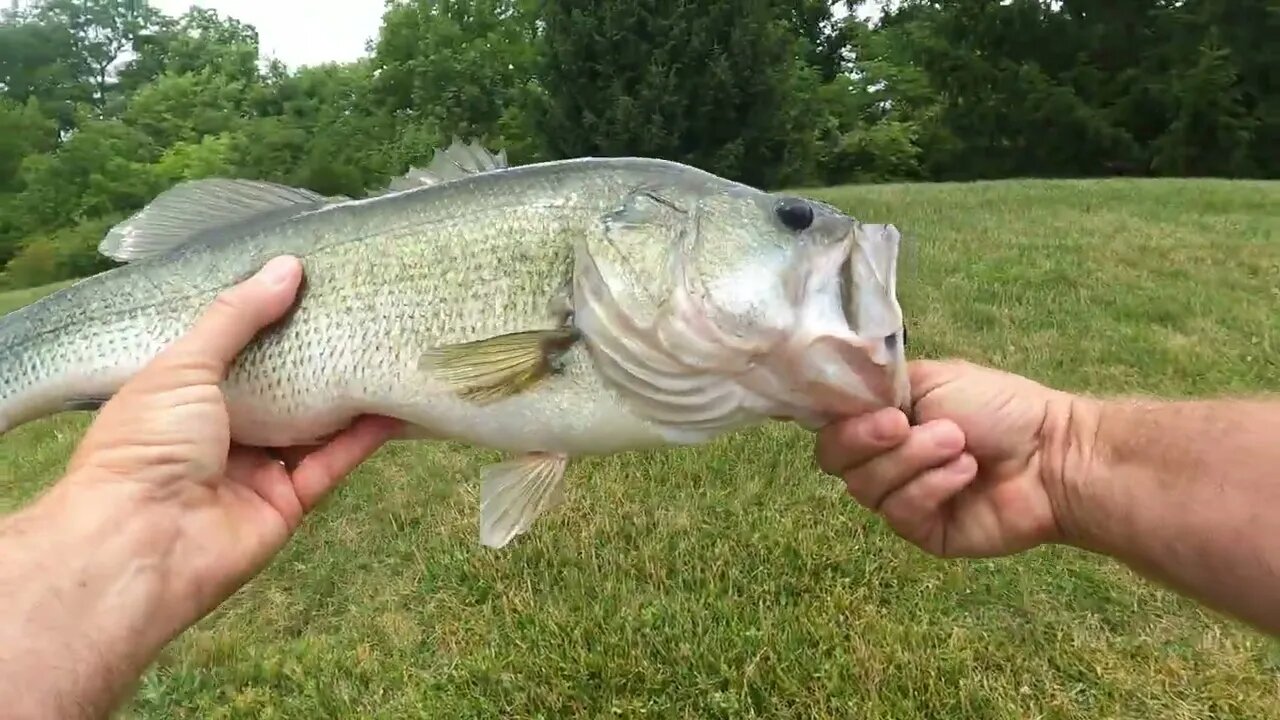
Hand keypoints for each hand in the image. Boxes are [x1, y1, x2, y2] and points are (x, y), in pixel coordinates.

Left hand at [61, 255, 401, 618]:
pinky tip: (393, 406)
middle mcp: (219, 431)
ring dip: (346, 395)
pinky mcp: (287, 503)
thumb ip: (237, 318)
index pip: (230, 350)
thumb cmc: (147, 444)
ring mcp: (255, 469)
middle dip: (314, 356)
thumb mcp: (184, 366)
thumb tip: (289, 266)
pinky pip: (331, 464)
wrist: (143, 543)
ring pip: (311, 425)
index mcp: (180, 395)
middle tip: (360, 312)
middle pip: (278, 387)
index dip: (265, 319)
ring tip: (387, 350)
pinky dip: (362, 438)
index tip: (309, 283)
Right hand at [815, 359, 1072, 557]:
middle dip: (870, 440)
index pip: (829, 428)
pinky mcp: (922, 532)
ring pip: (867, 487)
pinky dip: (933, 486)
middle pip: (835, 461)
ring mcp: (900, 498)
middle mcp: (883, 461)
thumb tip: (838, 392)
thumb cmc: (998, 408)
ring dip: (914, 459)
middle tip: (909, 424)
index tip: (874, 411)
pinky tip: (967, 473)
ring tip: (959, 445)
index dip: (840, 422)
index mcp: (881, 423)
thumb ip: (879, 386)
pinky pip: (902, 512)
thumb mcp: (933, 378)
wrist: (1052, 453)